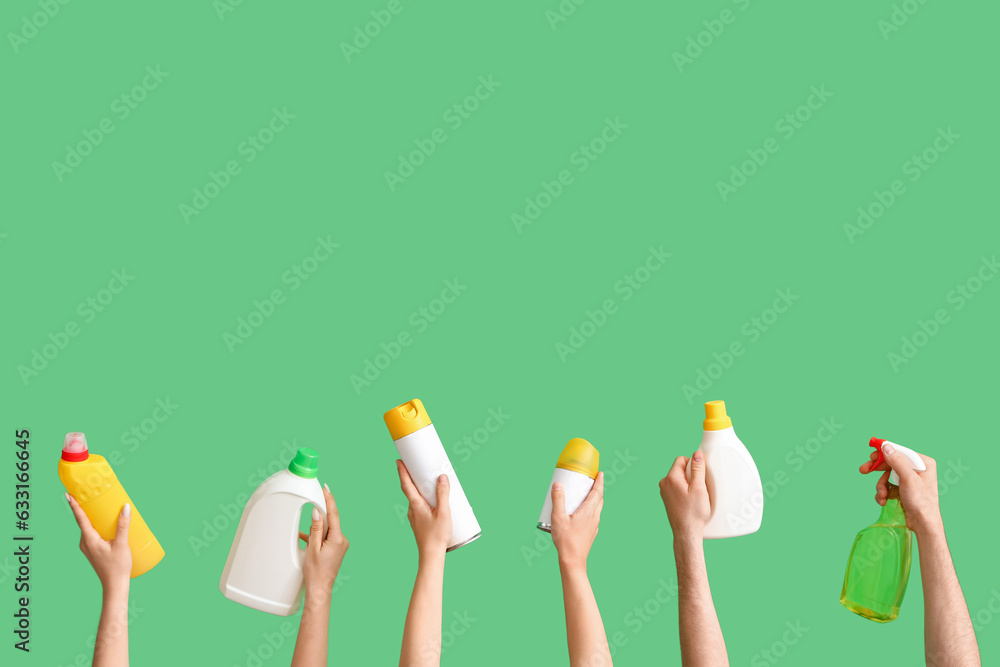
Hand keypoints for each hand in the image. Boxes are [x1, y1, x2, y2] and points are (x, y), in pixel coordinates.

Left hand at [67, 493, 131, 589]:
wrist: (115, 586)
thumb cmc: (117, 567)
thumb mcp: (122, 544)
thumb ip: (123, 525)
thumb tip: (125, 507)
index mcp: (89, 540)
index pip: (80, 519)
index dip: (74, 505)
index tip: (68, 494)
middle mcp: (85, 543)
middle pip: (83, 521)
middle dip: (84, 508)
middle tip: (87, 494)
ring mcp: (88, 547)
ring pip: (88, 528)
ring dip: (92, 517)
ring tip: (99, 506)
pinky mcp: (93, 550)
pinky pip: (92, 533)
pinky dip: (96, 525)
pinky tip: (105, 524)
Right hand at [298, 484, 348, 603]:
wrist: (320, 589)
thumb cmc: (315, 571)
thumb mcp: (313, 548)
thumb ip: (316, 528)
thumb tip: (318, 512)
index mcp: (337, 539)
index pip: (334, 514)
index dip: (329, 500)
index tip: (326, 488)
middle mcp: (342, 540)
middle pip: (331, 521)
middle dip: (321, 514)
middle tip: (314, 500)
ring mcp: (340, 545)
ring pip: (328, 529)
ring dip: (317, 527)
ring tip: (308, 531)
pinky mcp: (336, 549)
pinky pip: (326, 537)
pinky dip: (318, 535)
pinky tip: (307, 536)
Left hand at [396, 460, 451, 555]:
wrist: (431, 556)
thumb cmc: (436, 536)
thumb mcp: (444, 513)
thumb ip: (443, 494)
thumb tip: (441, 477)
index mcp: (416, 505)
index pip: (406, 484)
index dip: (402, 472)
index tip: (398, 461)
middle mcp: (412, 510)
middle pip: (410, 490)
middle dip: (412, 477)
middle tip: (417, 466)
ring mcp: (415, 517)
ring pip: (416, 499)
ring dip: (420, 490)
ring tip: (430, 483)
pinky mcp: (419, 523)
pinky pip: (420, 506)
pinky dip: (425, 499)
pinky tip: (435, 503)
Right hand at [550, 472, 603, 570]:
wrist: (573, 560)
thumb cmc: (566, 540)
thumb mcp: (558, 517)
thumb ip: (558, 500)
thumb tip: (558, 485)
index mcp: (589, 511)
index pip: (598, 493)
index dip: (600, 482)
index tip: (600, 474)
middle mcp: (594, 518)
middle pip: (599, 500)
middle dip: (597, 489)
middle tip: (591, 482)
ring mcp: (594, 526)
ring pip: (597, 509)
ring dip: (594, 500)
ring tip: (584, 496)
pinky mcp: (591, 533)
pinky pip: (593, 517)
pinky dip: (590, 511)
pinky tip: (580, 514)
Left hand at [659, 451, 710, 541]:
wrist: (686, 533)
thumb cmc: (694, 513)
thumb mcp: (699, 488)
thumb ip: (698, 470)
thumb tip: (697, 454)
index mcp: (671, 478)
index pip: (682, 460)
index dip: (693, 464)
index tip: (701, 475)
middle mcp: (664, 483)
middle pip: (680, 469)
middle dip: (692, 474)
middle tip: (700, 487)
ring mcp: (665, 491)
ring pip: (679, 478)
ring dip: (689, 483)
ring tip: (697, 495)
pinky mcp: (667, 499)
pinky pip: (677, 487)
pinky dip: (685, 490)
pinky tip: (692, 501)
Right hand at [860, 445, 941, 535]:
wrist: (923, 524)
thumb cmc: (921, 502)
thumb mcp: (908, 479)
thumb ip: (897, 461)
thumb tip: (885, 446)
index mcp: (923, 463)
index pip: (899, 452)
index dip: (884, 453)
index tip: (871, 456)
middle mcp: (917, 469)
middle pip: (891, 463)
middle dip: (878, 470)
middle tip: (863, 470)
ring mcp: (910, 480)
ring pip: (887, 475)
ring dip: (881, 485)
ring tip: (882, 495)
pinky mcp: (903, 489)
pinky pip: (889, 485)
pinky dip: (884, 492)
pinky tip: (884, 500)